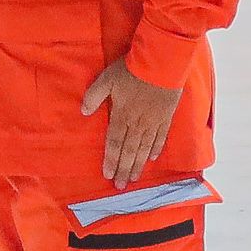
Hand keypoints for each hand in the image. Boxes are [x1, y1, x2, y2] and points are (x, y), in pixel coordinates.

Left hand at [81, 60, 181, 187]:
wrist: (161, 63)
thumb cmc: (131, 70)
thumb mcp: (106, 79)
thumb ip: (94, 96)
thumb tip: (84, 112)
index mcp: (121, 115)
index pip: (114, 143)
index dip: (110, 160)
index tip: (107, 175)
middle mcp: (137, 123)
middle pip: (129, 151)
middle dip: (123, 169)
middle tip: (120, 186)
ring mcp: (153, 122)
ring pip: (144, 149)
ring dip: (138, 165)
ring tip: (134, 178)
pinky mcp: (166, 117)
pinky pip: (160, 137)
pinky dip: (155, 149)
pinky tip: (152, 159)